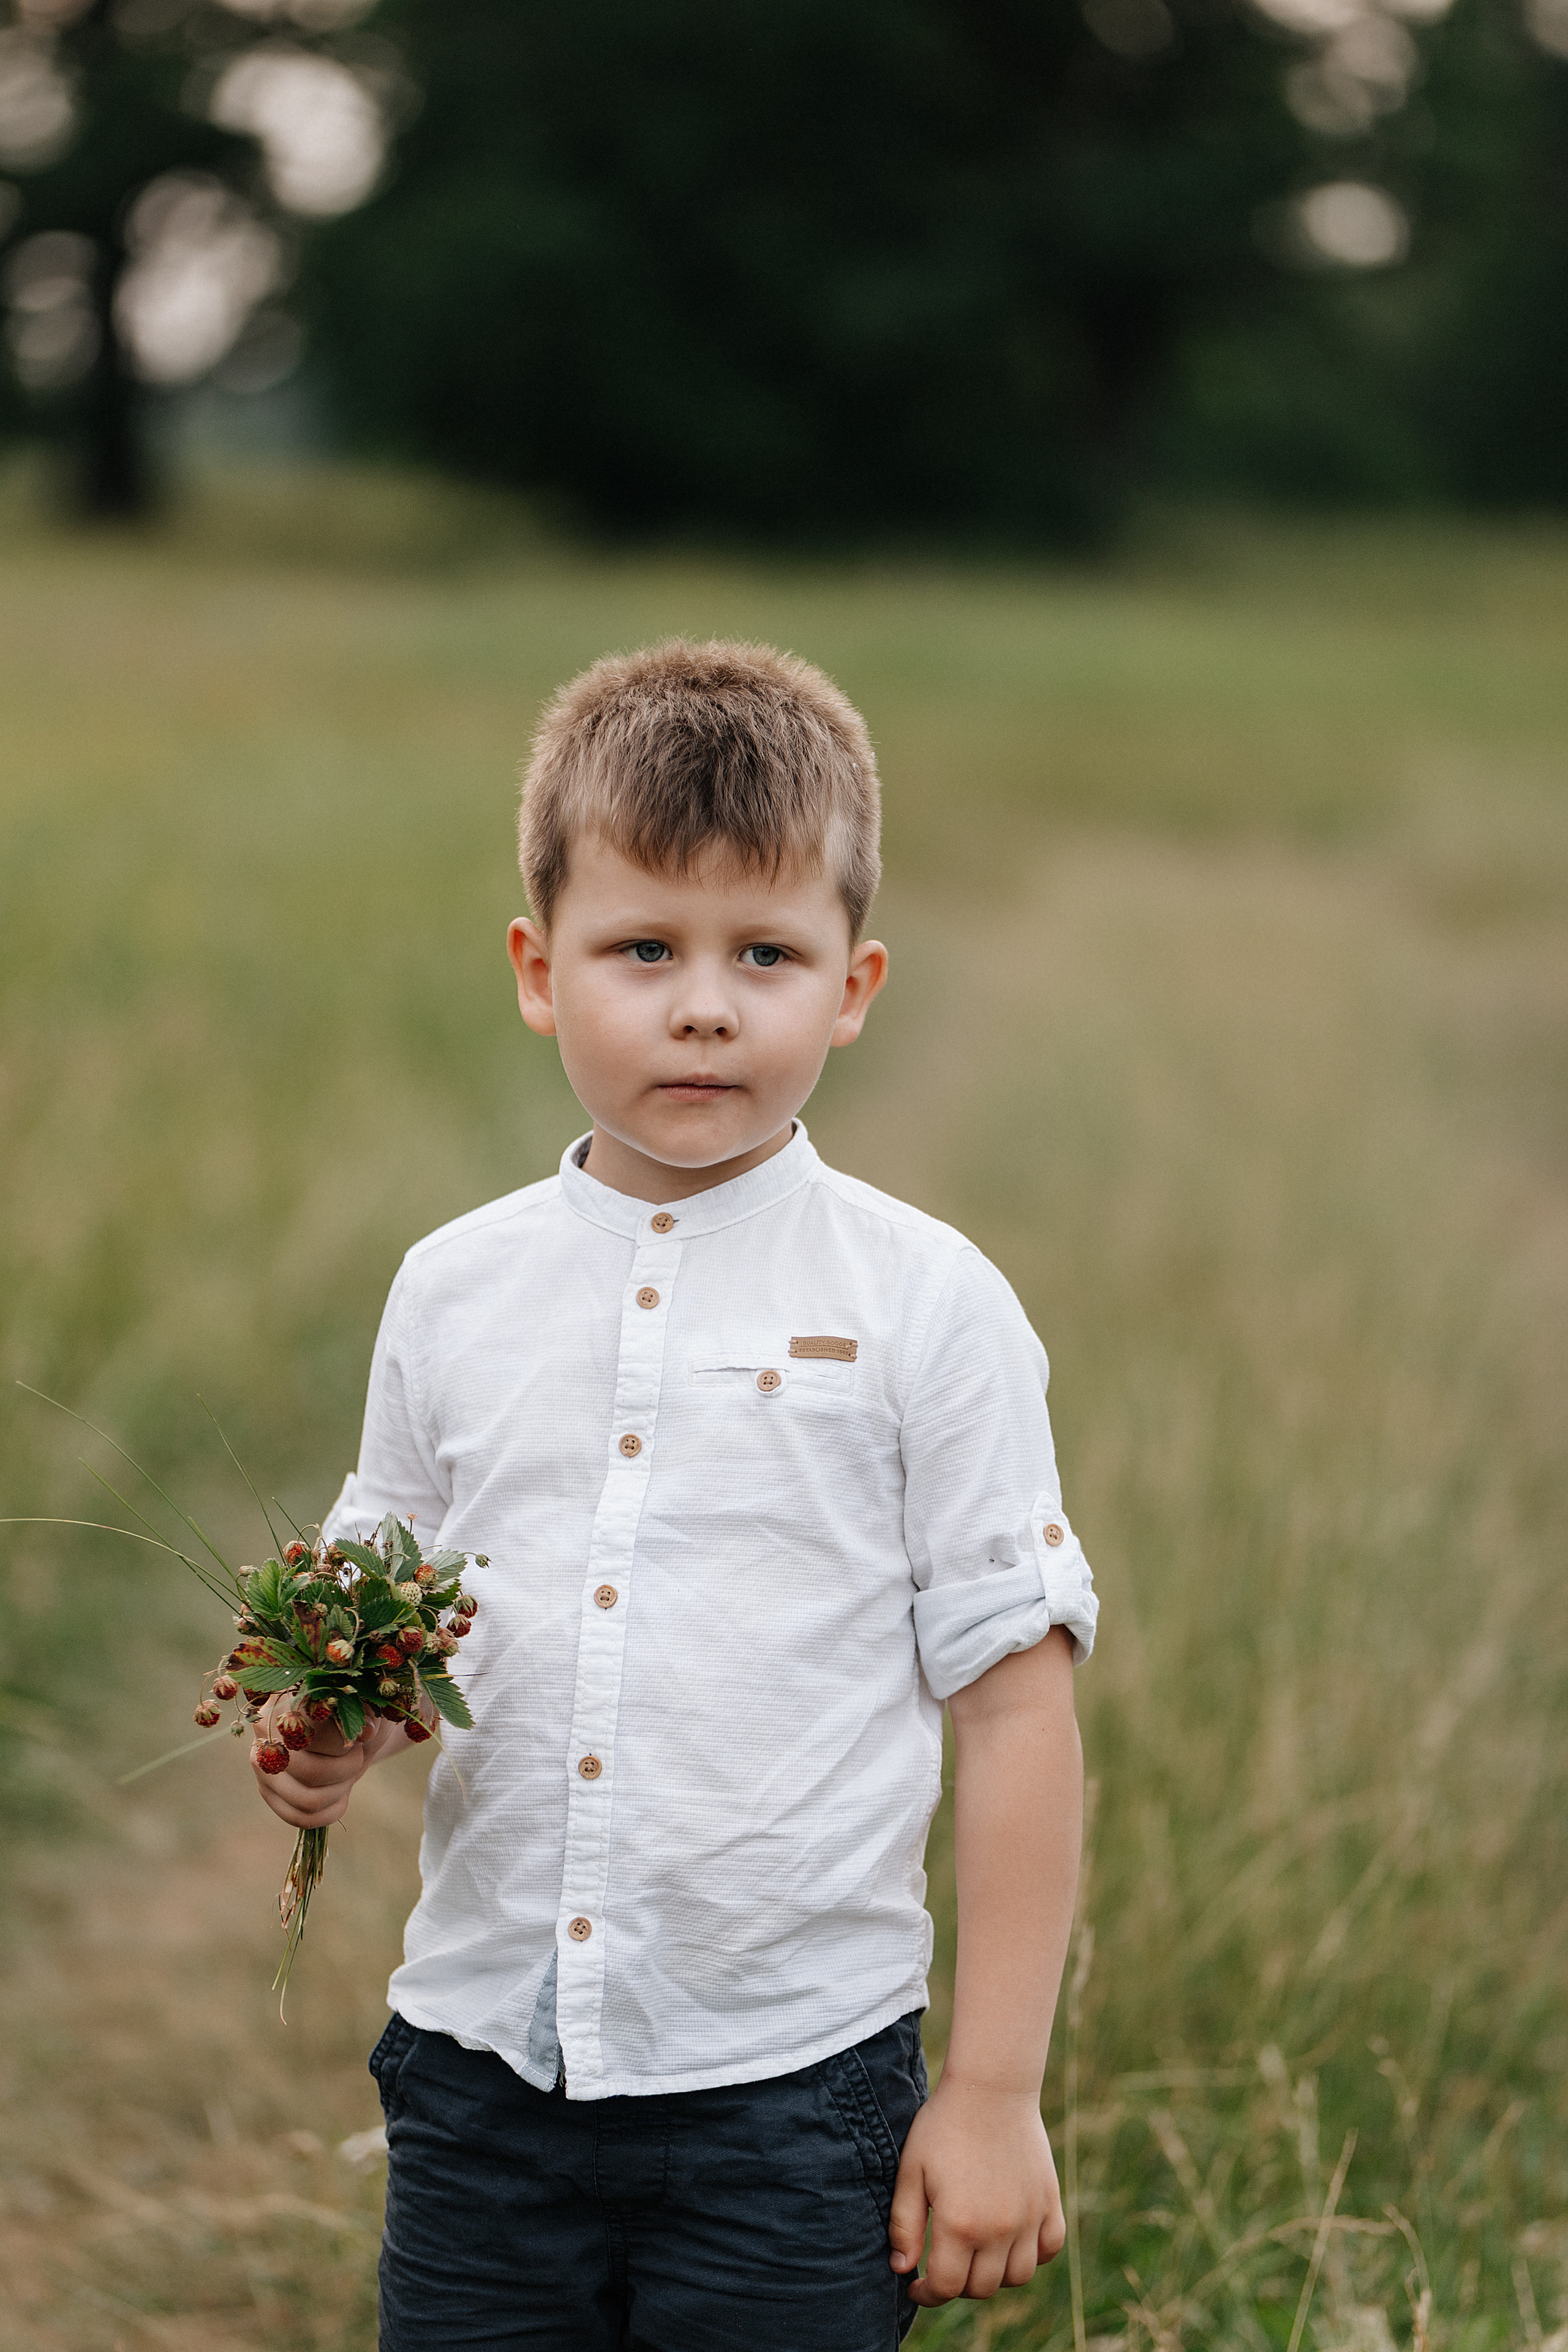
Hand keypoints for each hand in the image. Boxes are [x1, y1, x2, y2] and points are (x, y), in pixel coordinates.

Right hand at [249, 1701, 393, 1828]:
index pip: (310, 1732)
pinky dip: (330, 1812)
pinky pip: (301, 1818)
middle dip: (347, 1768)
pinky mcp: (268, 1792)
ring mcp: (263, 1766)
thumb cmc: (359, 1712)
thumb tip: (367, 1731)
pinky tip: (341, 1795)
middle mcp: (265, 1734)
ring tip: (347, 1773)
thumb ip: (366, 1713)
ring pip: (308, 1801)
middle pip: (312, 1773)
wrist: (351, 1731)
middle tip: (356, 1754)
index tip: (356, 1734)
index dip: (342, 1740)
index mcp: (285, 1702)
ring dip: (340, 1791)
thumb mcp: (367, 1705)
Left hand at [888, 2077, 1065, 2306]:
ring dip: (994, 2274)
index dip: (928, 2293)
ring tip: (976, 2254)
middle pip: (981, 2288)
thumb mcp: (911, 2171)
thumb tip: (902, 2269)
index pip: (946, 2287)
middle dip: (957, 2284)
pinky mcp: (1049, 2202)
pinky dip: (1032, 2254)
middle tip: (944, 2264)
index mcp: (960, 2224)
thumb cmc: (943, 2127)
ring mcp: (1029, 2217)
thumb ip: (904, 2225)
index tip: (917, 2285)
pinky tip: (1011, 2239)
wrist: (989, 2088)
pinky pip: (1049, 2249)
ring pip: (1017, 2277)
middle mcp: (999, 2229)